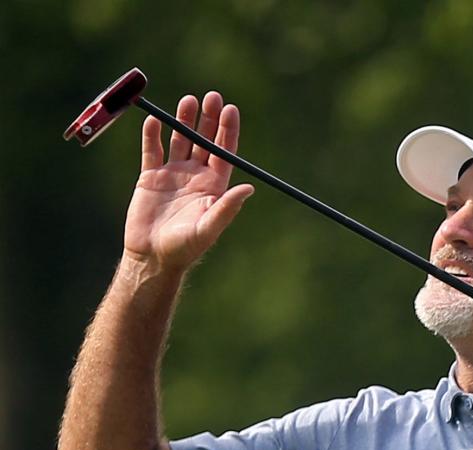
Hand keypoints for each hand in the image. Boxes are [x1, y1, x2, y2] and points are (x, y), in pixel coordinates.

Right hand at [123, 91, 254, 271]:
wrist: (153, 257)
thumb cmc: (185, 248)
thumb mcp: (209, 228)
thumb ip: (227, 208)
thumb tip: (249, 189)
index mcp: (213, 187)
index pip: (223, 152)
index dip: (227, 131)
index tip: (230, 109)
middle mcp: (195, 177)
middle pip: (204, 140)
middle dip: (208, 118)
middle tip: (212, 96)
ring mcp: (173, 174)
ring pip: (179, 139)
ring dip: (183, 120)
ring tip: (188, 100)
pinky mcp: (150, 177)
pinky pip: (151, 150)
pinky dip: (152, 135)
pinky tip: (154, 120)